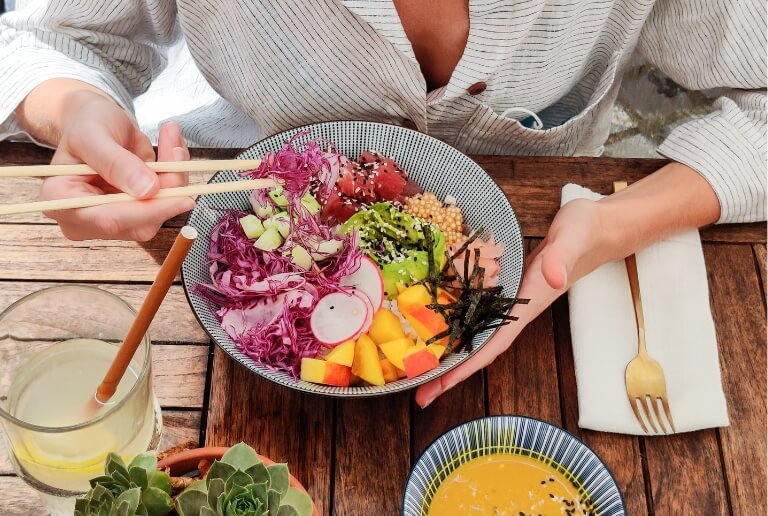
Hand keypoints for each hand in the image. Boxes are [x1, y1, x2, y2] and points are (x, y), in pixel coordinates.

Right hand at [39, 93, 194, 240]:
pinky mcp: (135, 216)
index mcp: (60, 201)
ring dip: (174, 178)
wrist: (95, 121)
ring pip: (158, 213)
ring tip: (170, 138)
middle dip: (167, 188)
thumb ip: (116, 162)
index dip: (148, 211)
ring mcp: (112, 221)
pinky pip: (166, 203)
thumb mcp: (94, 134)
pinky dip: (176, 176)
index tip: (183, 197)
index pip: (108, 219)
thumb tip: (148, 190)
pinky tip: (172, 149)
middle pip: (138, 222)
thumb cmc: (86, 123)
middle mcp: (84, 219)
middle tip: (177, 148)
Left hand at [415, 198, 617, 406]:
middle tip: (419, 394)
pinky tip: (437, 327)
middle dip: (451, 372)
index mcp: (528, 304)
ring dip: (451, 352)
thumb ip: (561, 259)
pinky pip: (478, 312)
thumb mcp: (573, 240)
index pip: (494, 343)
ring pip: (476, 332)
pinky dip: (457, 323)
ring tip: (419, 370)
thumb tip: (553, 279)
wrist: (597, 228)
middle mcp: (517, 310)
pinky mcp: (508, 286)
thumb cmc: (585, 233)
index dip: (468, 366)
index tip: (442, 385)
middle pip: (480, 347)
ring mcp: (511, 300)